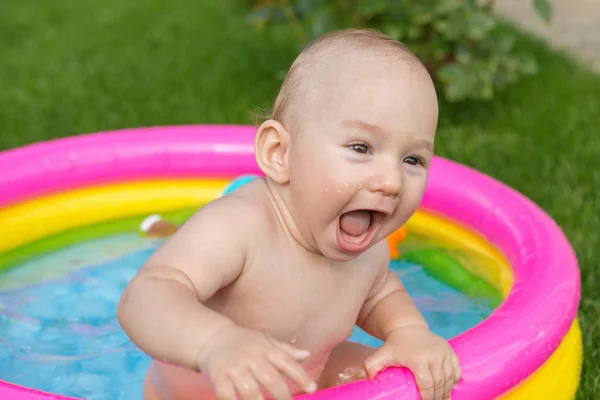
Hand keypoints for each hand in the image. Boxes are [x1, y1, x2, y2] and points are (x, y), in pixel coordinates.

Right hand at [196, 325, 317, 399]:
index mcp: (265, 348)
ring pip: (250, 391)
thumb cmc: (243, 342)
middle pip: (271, 379)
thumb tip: (307, 354)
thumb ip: (285, 350)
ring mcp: (234, 367)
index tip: (312, 389)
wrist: (212, 338)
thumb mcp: (265, 341)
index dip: (301, 376)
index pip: (287, 362)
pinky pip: (227, 395)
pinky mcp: (219, 376)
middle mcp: (251, 357)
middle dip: (283, 396)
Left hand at [364, 325, 460, 399]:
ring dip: (447, 392)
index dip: (427, 398)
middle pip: (440, 384)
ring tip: (442, 399)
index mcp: (418, 358)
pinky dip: (455, 381)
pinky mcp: (450, 351)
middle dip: (438, 398)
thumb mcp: (382, 354)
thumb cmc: (395, 345)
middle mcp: (434, 355)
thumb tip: (371, 379)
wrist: (408, 328)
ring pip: (450, 379)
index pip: (427, 384)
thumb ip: (372, 366)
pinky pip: (457, 370)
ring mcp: (444, 352)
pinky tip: (449, 388)